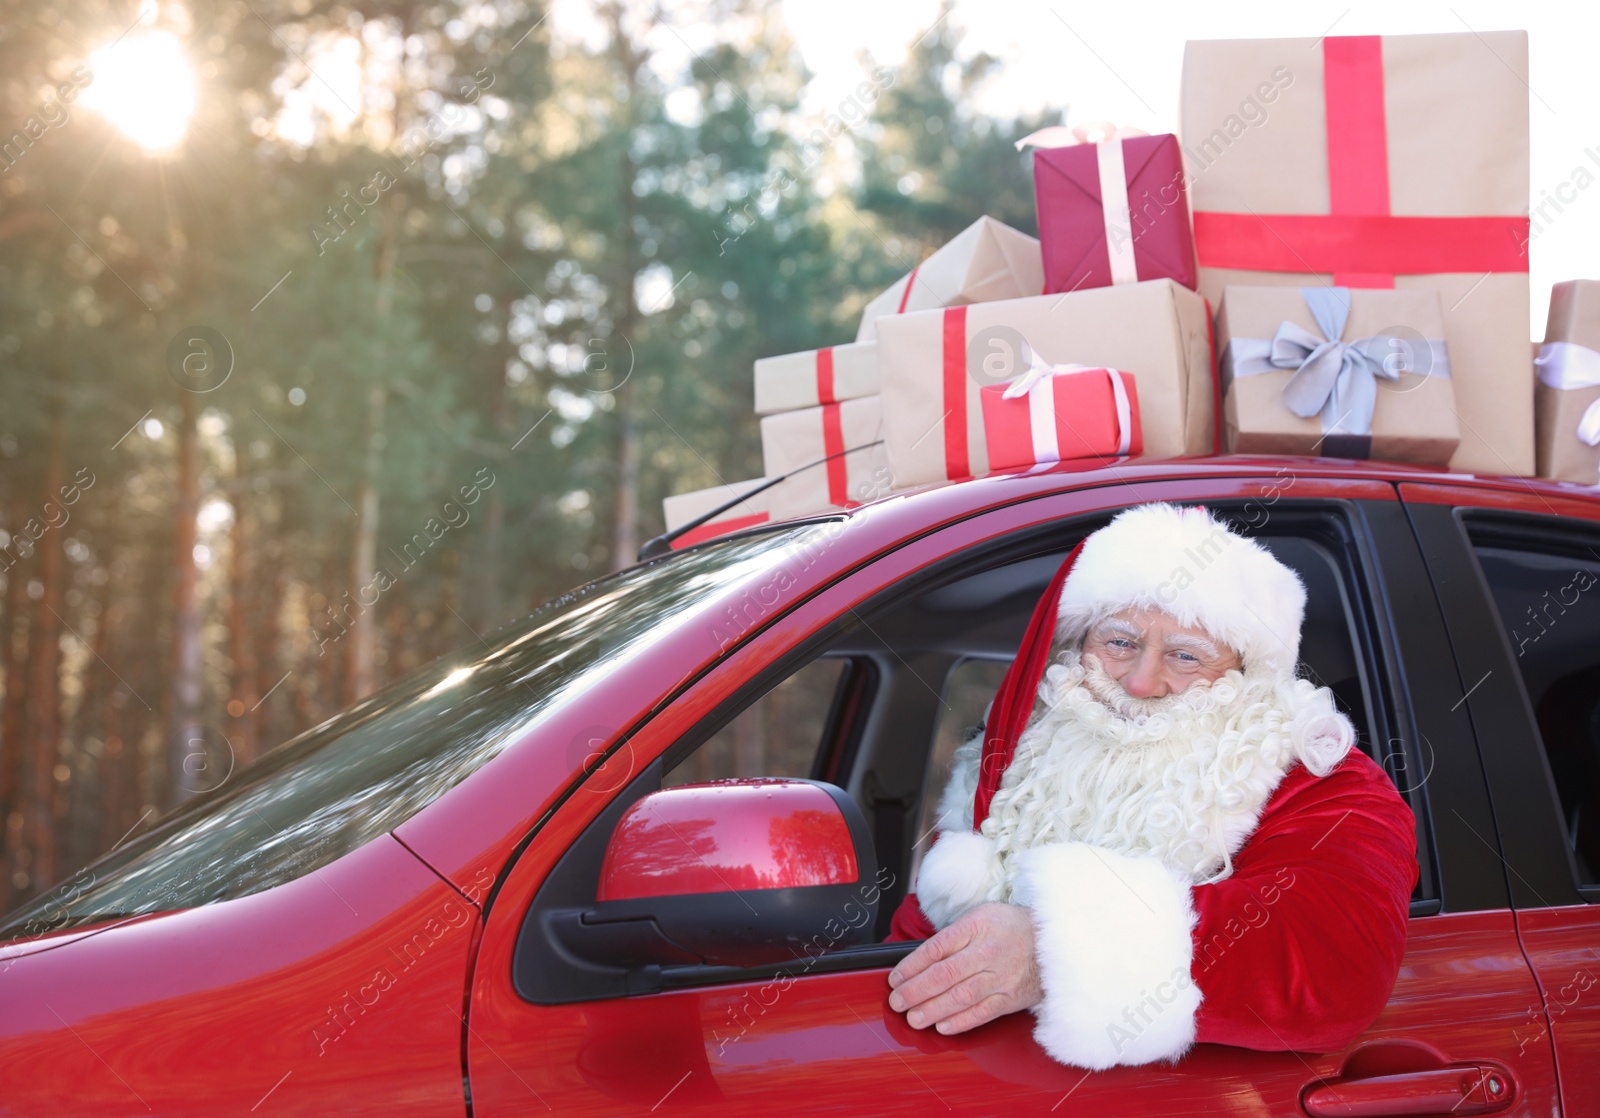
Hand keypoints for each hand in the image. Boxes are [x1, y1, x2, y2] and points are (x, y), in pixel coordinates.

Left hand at [886, 902, 1042, 1034]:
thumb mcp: (982, 916)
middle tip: (896, 1002)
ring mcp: (1000, 978)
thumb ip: (954, 935)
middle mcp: (988, 952)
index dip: (912, 966)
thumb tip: (922, 959)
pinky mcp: (1010, 999)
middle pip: (944, 974)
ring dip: (932, 1010)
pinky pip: (982, 1013)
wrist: (1056, 943)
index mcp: (976, 927)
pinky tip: (942, 1027)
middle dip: (915, 991)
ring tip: (913, 1018)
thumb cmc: (1013, 927)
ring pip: (960, 997)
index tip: (895, 978)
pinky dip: (960, 1022)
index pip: (936, 948)